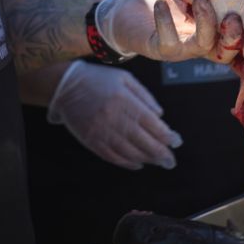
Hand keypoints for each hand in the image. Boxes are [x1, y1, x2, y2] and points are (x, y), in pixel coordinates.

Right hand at [47, 59, 182, 169]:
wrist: (66, 86)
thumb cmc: (99, 80)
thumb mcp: (124, 78)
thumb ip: (144, 95)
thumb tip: (160, 115)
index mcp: (124, 100)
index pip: (151, 123)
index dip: (166, 135)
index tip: (177, 142)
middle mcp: (114, 118)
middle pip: (143, 141)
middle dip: (161, 153)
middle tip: (171, 161)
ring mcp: (102, 131)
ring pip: (129, 152)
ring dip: (147, 160)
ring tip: (159, 163)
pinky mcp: (91, 140)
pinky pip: (112, 156)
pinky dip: (127, 163)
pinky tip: (138, 164)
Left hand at [99, 0, 243, 76]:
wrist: (127, 10)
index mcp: (215, 31)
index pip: (239, 43)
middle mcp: (203, 44)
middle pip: (227, 51)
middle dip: (234, 36)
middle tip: (234, 16)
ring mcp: (183, 49)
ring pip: (203, 45)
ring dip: (206, 24)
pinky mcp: (159, 49)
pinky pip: (167, 41)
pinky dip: (166, 22)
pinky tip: (161, 4)